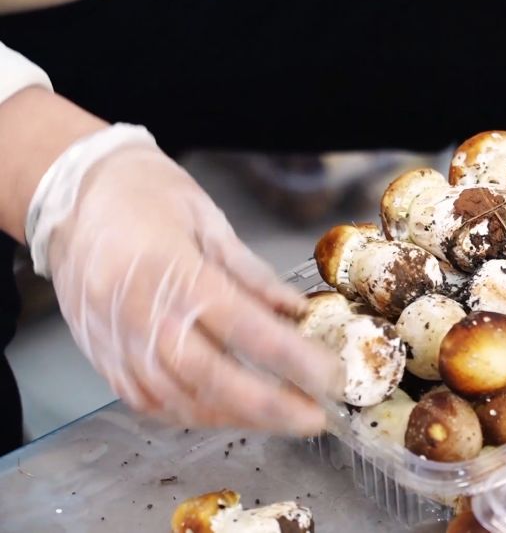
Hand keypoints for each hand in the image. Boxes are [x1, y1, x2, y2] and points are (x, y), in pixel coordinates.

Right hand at [47, 146, 343, 433]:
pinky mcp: (102, 358)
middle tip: (312, 418)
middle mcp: (140, 313)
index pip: (244, 327)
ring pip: (178, 400)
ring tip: (280, 418)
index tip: (328, 376)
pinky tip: (228, 411)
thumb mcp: (209, 220)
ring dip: (235, 416)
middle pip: (209, 378)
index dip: (291, 359)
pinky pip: (149, 402)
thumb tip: (296, 311)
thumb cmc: (142, 196)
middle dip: (268, 406)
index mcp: (173, 270)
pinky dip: (193, 414)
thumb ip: (252, 274)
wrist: (70, 195)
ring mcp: (116, 341)